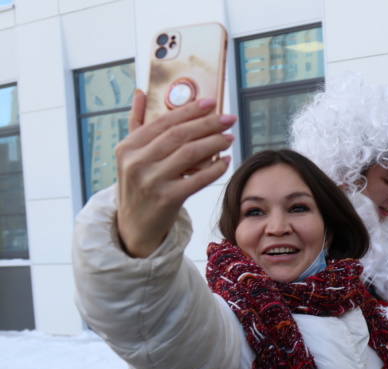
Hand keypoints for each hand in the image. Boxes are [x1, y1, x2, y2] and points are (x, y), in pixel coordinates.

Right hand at [115, 90, 236, 256]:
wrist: (134, 225)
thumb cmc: (138, 185)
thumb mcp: (129, 155)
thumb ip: (136, 124)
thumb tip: (140, 93)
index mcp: (128, 147)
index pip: (164, 121)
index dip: (189, 110)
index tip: (211, 103)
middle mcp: (137, 162)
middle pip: (179, 135)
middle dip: (208, 124)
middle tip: (229, 118)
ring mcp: (152, 181)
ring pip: (190, 154)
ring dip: (214, 143)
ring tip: (229, 137)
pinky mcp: (168, 199)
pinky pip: (198, 179)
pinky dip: (214, 169)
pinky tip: (225, 161)